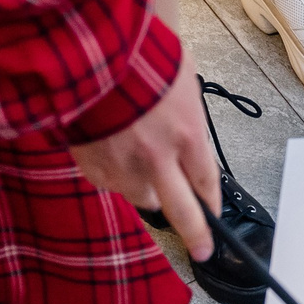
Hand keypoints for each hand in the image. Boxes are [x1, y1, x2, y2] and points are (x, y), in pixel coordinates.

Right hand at [69, 54, 221, 260]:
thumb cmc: (138, 57)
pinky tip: (113, 150)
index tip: (216, 218)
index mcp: (187, 134)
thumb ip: (188, 119)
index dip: (212, 204)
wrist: (88, 52)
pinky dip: (115, 174)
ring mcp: (123, 166)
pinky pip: (110, 183)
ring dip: (146, 189)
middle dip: (196, 235)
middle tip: (202, 250)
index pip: (207, 183)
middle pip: (183, 212)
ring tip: (141, 162)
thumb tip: (190, 143)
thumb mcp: (182, 82)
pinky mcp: (93, 166)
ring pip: (142, 198)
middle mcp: (158, 158)